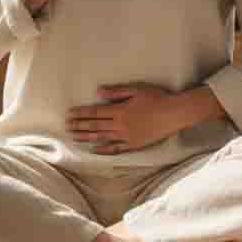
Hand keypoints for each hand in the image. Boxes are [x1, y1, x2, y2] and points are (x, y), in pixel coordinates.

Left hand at [65, 84, 180, 153]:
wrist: (174, 114)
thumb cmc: (157, 98)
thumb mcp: (136, 90)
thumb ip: (116, 92)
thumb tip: (98, 93)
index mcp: (120, 111)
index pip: (95, 112)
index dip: (81, 114)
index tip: (70, 114)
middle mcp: (121, 125)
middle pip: (96, 126)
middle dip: (80, 126)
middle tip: (67, 127)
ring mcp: (127, 137)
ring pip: (103, 138)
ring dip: (87, 138)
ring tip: (75, 137)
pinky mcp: (135, 145)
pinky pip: (116, 149)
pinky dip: (105, 150)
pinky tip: (95, 151)